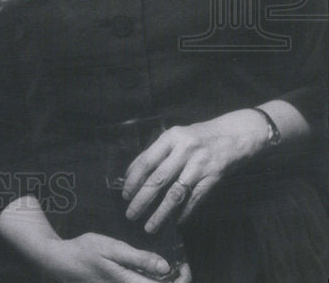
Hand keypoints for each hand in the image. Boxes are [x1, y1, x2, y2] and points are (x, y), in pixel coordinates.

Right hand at [45, 233, 191, 282]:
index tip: (183, 263)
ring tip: (168, 266)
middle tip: (179, 263)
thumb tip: (166, 267)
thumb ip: (139, 258)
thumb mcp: (111, 248)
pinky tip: (151, 271)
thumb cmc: (85, 251)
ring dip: (166, 281)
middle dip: (177, 280)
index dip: (182, 278)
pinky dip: (151, 280)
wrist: (63, 263)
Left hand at [122, 110, 268, 231]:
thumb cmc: (199, 136)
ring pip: (175, 193)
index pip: (146, 161)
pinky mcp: (214, 177)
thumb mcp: (176, 137)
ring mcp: (200, 165)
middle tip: (130, 214)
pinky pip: (195, 199)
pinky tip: (174, 222)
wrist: (235, 134)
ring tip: (149, 226)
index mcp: (170, 137)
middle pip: (158, 179)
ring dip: (161, 213)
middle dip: (142, 200)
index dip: (133, 180)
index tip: (124, 195)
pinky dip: (183, 213)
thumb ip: (157, 153)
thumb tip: (133, 175)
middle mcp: (184, 150)